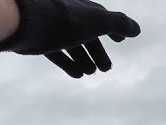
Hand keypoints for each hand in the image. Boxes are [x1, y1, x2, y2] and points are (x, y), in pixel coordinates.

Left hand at [0, 0, 140, 77]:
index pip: (103, 18)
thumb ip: (119, 24)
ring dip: (83, 59)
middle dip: (98, 51)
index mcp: (84, 9)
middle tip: (106, 69)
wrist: (27, 22)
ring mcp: (54, 29)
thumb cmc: (65, 20)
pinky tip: (77, 75)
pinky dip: (68, 63)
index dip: (113, 29)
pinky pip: (57, 53)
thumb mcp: (98, 22)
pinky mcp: (40, 41)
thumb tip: (137, 30)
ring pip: (72, 45)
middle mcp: (70, 16)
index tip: (120, 40)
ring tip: (91, 73)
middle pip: (88, 35)